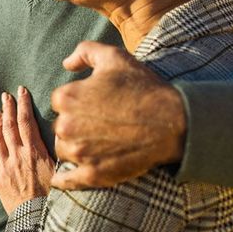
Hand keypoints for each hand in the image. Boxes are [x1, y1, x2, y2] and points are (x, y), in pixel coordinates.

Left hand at [0, 86, 54, 213]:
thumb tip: (65, 136)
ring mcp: (6, 167)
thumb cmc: (55, 199)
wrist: (37, 221)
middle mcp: (18, 156)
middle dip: (8, 108)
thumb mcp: (62, 172)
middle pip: (10, 126)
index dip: (23, 104)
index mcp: (35, 152)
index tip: (21, 91)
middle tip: (6, 95)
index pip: (26, 121)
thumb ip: (59, 153)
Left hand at [50, 41, 185, 189]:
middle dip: (76, 124)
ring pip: (64, 150)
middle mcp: (67, 126)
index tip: (97, 104)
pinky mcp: (93, 174)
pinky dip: (64, 179)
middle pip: (61, 126)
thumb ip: (84, 51)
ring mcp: (79, 153)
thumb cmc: (143, 87)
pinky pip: (67, 180)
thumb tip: (66, 64)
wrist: (173, 122)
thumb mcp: (114, 57)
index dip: (78, 101)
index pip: (60, 101)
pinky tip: (62, 178)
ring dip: (75, 147)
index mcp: (67, 97)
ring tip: (98, 142)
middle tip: (102, 123)